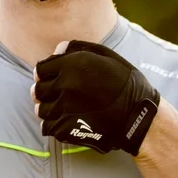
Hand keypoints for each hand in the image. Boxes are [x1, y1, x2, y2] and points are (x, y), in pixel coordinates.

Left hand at [32, 40, 160, 155]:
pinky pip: (47, 127)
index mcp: (73, 65)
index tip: (50, 78)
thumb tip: (57, 49)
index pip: (41, 69)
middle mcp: (65, 85)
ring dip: (47, 110)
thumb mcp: (107, 56)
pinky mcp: (67, 128)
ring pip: (41, 110)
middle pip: (38, 90)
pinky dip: (53, 126)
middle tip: (54, 95)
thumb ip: (78, 49)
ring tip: (59, 110)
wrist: (139, 117)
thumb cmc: (126, 84)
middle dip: (44, 92)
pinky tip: (64, 122)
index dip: (44, 74)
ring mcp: (64, 108)